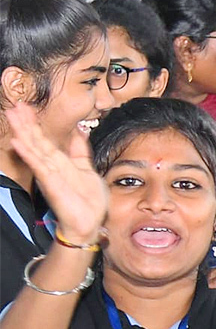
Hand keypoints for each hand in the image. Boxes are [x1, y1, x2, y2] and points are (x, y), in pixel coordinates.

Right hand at [5, 103, 106, 244]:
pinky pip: (38, 165)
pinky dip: (28, 153)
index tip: (26, 108)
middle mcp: (51, 166)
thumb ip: (80, 151)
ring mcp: (49, 173)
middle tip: (15, 105)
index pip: (44, 139)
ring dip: (23, 132)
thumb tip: (80, 131)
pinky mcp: (50, 182)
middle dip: (25, 123)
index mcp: (60, 162)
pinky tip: (17, 142)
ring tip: (12, 116)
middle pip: (35, 140)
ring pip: (33, 148)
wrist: (89, 222)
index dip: (35, 123)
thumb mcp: (87, 169)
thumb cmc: (88, 201)